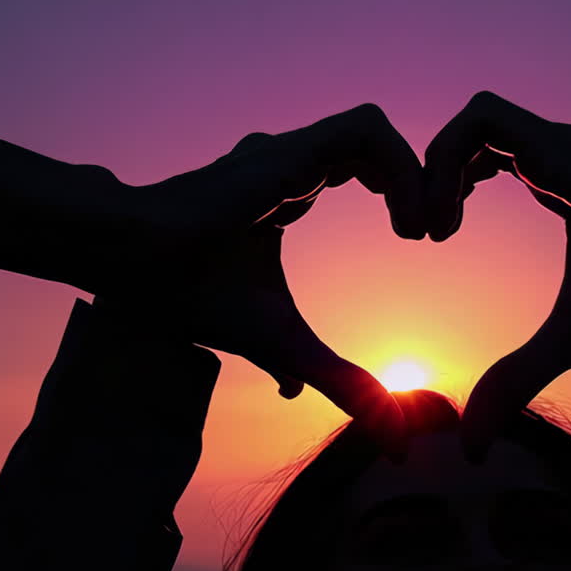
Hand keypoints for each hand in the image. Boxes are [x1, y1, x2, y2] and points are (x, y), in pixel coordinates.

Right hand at [112, 104, 424, 449]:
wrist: (134, 266)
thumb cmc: (192, 297)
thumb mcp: (287, 346)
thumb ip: (340, 383)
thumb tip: (392, 442)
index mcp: (290, 192)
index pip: (364, 168)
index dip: (403, 192)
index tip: (422, 238)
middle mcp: (293, 164)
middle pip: (377, 149)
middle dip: (421, 183)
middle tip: (436, 233)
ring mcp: (290, 152)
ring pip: (375, 130)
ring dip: (415, 175)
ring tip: (421, 232)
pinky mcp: (289, 150)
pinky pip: (366, 128)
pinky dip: (399, 167)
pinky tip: (402, 222)